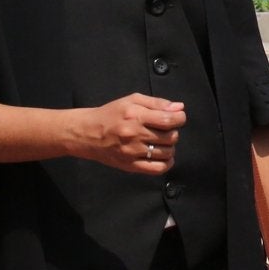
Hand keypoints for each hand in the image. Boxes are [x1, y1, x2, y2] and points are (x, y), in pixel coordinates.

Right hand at [70, 94, 184, 173]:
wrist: (87, 133)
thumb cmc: (111, 114)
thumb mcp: (132, 100)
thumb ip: (157, 103)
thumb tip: (179, 108)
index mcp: (135, 116)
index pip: (169, 120)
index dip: (180, 118)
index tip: (177, 118)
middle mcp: (135, 135)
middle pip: (170, 137)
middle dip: (173, 131)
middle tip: (165, 129)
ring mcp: (132, 152)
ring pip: (167, 153)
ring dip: (170, 146)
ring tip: (161, 141)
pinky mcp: (130, 166)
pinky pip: (157, 169)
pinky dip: (167, 163)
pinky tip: (164, 156)